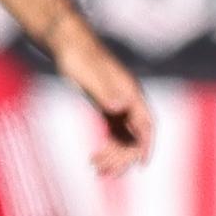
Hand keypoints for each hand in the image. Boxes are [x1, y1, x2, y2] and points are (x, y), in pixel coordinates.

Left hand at [49, 26, 150, 175]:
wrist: (68, 44)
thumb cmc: (79, 57)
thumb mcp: (90, 76)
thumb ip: (106, 92)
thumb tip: (120, 108)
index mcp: (130, 93)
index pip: (146, 124)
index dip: (146, 145)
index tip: (141, 164)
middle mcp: (128, 100)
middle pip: (134, 135)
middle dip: (123, 156)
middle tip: (105, 172)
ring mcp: (118, 103)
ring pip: (123, 136)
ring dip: (113, 154)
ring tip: (95, 168)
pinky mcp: (106, 105)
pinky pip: (113, 131)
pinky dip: (107, 146)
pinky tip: (95, 158)